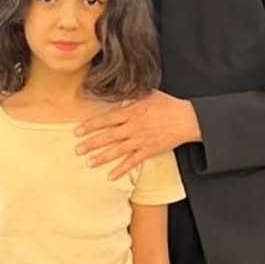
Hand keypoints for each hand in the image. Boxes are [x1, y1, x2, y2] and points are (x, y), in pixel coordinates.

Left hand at [75, 91, 200, 178]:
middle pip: (108, 137)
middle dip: (91, 144)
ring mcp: (140, 140)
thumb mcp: (148, 94)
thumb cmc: (168, 105)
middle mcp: (133, 127)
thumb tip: (119, 87)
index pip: (106, 119)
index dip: (90, 125)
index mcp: (131, 112)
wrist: (187, 119)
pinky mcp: (148, 151)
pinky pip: (132, 162)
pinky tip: (111, 176)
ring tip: (88, 163)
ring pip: (117, 151)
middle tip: (77, 150)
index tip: (77, 131)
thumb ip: (132, 94)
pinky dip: (121, 170)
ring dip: (102, 157)